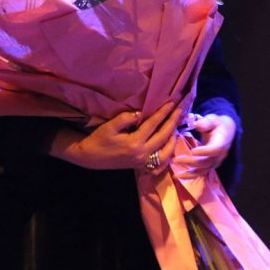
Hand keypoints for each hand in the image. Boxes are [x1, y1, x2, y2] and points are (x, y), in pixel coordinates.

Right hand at [49, 102, 181, 173]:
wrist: (90, 157)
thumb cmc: (98, 140)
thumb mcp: (109, 126)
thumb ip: (126, 118)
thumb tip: (141, 113)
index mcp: (135, 142)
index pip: (153, 124)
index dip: (163, 113)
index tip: (172, 103)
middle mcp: (142, 154)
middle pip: (163, 137)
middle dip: (172, 122)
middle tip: (179, 110)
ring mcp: (142, 162)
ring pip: (165, 153)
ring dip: (172, 139)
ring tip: (175, 128)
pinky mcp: (141, 167)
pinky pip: (159, 164)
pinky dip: (166, 156)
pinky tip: (168, 148)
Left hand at [171, 113, 235, 175]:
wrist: (225, 133)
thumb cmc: (217, 125)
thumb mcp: (214, 119)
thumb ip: (207, 122)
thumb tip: (197, 125)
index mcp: (221, 142)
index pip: (215, 149)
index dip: (205, 151)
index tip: (193, 151)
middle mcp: (219, 155)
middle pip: (206, 162)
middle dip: (190, 162)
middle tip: (176, 160)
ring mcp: (214, 162)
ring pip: (202, 170)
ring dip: (188, 173)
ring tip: (175, 175)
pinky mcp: (208, 166)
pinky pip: (199, 173)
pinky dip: (189, 176)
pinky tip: (177, 176)